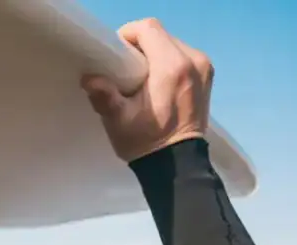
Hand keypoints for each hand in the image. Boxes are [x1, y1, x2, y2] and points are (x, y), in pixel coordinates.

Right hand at [81, 18, 213, 161]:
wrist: (177, 164)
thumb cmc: (145, 142)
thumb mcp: (118, 121)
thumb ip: (104, 96)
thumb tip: (89, 78)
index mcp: (172, 67)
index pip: (148, 29)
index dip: (128, 36)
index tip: (116, 56)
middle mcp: (193, 60)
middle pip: (160, 34)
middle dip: (140, 46)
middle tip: (125, 69)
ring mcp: (204, 67)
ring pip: (172, 43)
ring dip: (154, 53)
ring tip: (141, 77)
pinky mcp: (207, 75)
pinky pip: (183, 55)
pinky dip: (167, 61)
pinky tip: (158, 82)